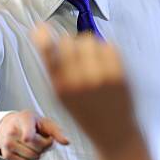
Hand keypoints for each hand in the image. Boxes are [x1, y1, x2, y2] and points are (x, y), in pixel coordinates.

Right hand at [0, 110, 68, 159]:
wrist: (10, 126)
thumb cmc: (32, 124)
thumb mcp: (45, 122)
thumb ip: (56, 132)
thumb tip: (66, 142)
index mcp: (25, 118)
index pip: (26, 127)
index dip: (28, 133)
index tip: (27, 138)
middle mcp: (13, 130)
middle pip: (38, 146)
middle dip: (45, 145)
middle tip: (41, 138)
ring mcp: (7, 143)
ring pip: (33, 156)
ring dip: (39, 154)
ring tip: (34, 144)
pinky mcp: (6, 154)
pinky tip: (28, 151)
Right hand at [33, 25, 159, 159]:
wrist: (113, 132)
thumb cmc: (86, 111)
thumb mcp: (63, 97)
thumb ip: (56, 71)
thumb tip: (44, 37)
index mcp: (61, 88)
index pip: (48, 54)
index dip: (42, 37)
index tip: (41, 27)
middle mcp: (78, 81)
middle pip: (69, 40)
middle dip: (72, 43)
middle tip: (78, 54)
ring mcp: (100, 77)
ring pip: (90, 40)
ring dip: (90, 45)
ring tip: (94, 60)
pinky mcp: (118, 74)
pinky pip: (109, 45)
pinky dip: (107, 49)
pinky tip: (107, 63)